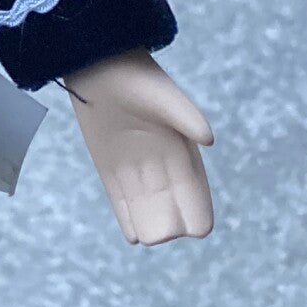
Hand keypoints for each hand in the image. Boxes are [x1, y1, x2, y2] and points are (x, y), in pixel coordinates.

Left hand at [64, 49, 214, 244]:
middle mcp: (161, 165)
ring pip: (146, 208)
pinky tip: (133, 238)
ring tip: (148, 238)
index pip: (195, 192)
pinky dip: (128, 218)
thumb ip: (185, 116)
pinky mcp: (109, 169)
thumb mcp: (163, 95)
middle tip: (162, 233)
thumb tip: (208, 139)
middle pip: (171, 207)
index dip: (198, 212)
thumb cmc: (137, 79)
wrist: (99, 68)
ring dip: (149, 225)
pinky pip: (121, 201)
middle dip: (169, 223)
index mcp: (182, 151)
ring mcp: (135, 169)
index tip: (197, 229)